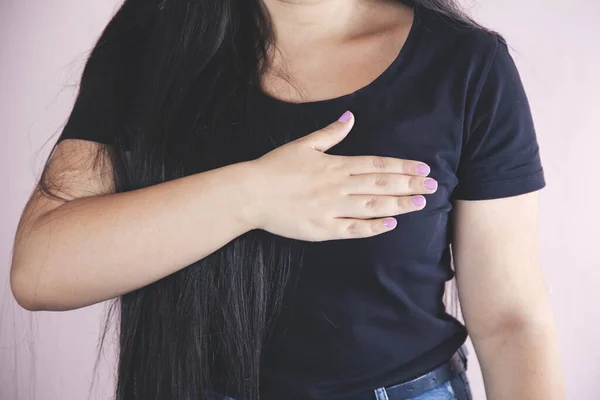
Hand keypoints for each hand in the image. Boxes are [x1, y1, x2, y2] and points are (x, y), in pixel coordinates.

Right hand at [248, 111, 436, 241]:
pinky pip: (352, 229)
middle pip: (381, 185)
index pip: (377, 165)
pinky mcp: (322, 228)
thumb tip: (350, 116)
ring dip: (398, 205)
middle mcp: (338, 186)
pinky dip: (372, 227)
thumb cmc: (275, 167)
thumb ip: (330, 133)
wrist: (251, 194)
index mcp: (336, 165)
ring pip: (372, 206)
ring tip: (420, 204)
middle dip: (409, 186)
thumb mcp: (303, 144)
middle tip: (433, 188)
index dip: (402, 168)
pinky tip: (390, 225)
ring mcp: (331, 208)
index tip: (423, 170)